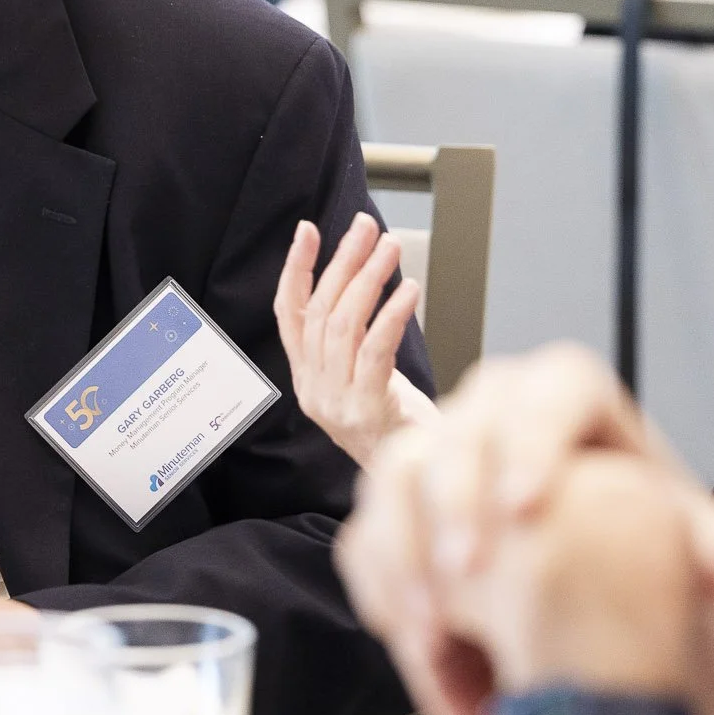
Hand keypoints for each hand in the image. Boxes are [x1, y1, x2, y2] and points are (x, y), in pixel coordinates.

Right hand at [274, 213, 434, 468]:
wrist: (424, 486)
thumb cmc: (401, 426)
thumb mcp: (366, 379)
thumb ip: (355, 340)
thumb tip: (363, 277)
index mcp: (307, 380)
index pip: (289, 316)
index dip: (295, 270)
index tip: (307, 231)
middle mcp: (314, 391)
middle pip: (320, 312)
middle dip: (343, 262)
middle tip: (366, 228)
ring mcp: (337, 404)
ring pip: (343, 327)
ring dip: (369, 280)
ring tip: (391, 249)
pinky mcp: (367, 412)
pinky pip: (374, 353)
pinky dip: (391, 315)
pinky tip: (409, 291)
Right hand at [337, 346, 713, 714]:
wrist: (600, 584)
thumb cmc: (645, 544)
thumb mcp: (692, 541)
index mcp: (575, 396)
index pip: (554, 385)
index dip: (532, 440)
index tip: (527, 511)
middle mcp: (499, 409)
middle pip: (462, 425)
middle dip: (456, 499)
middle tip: (470, 573)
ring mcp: (440, 452)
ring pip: (396, 470)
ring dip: (402, 545)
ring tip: (431, 622)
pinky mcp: (400, 508)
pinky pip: (366, 529)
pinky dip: (378, 583)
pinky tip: (406, 634)